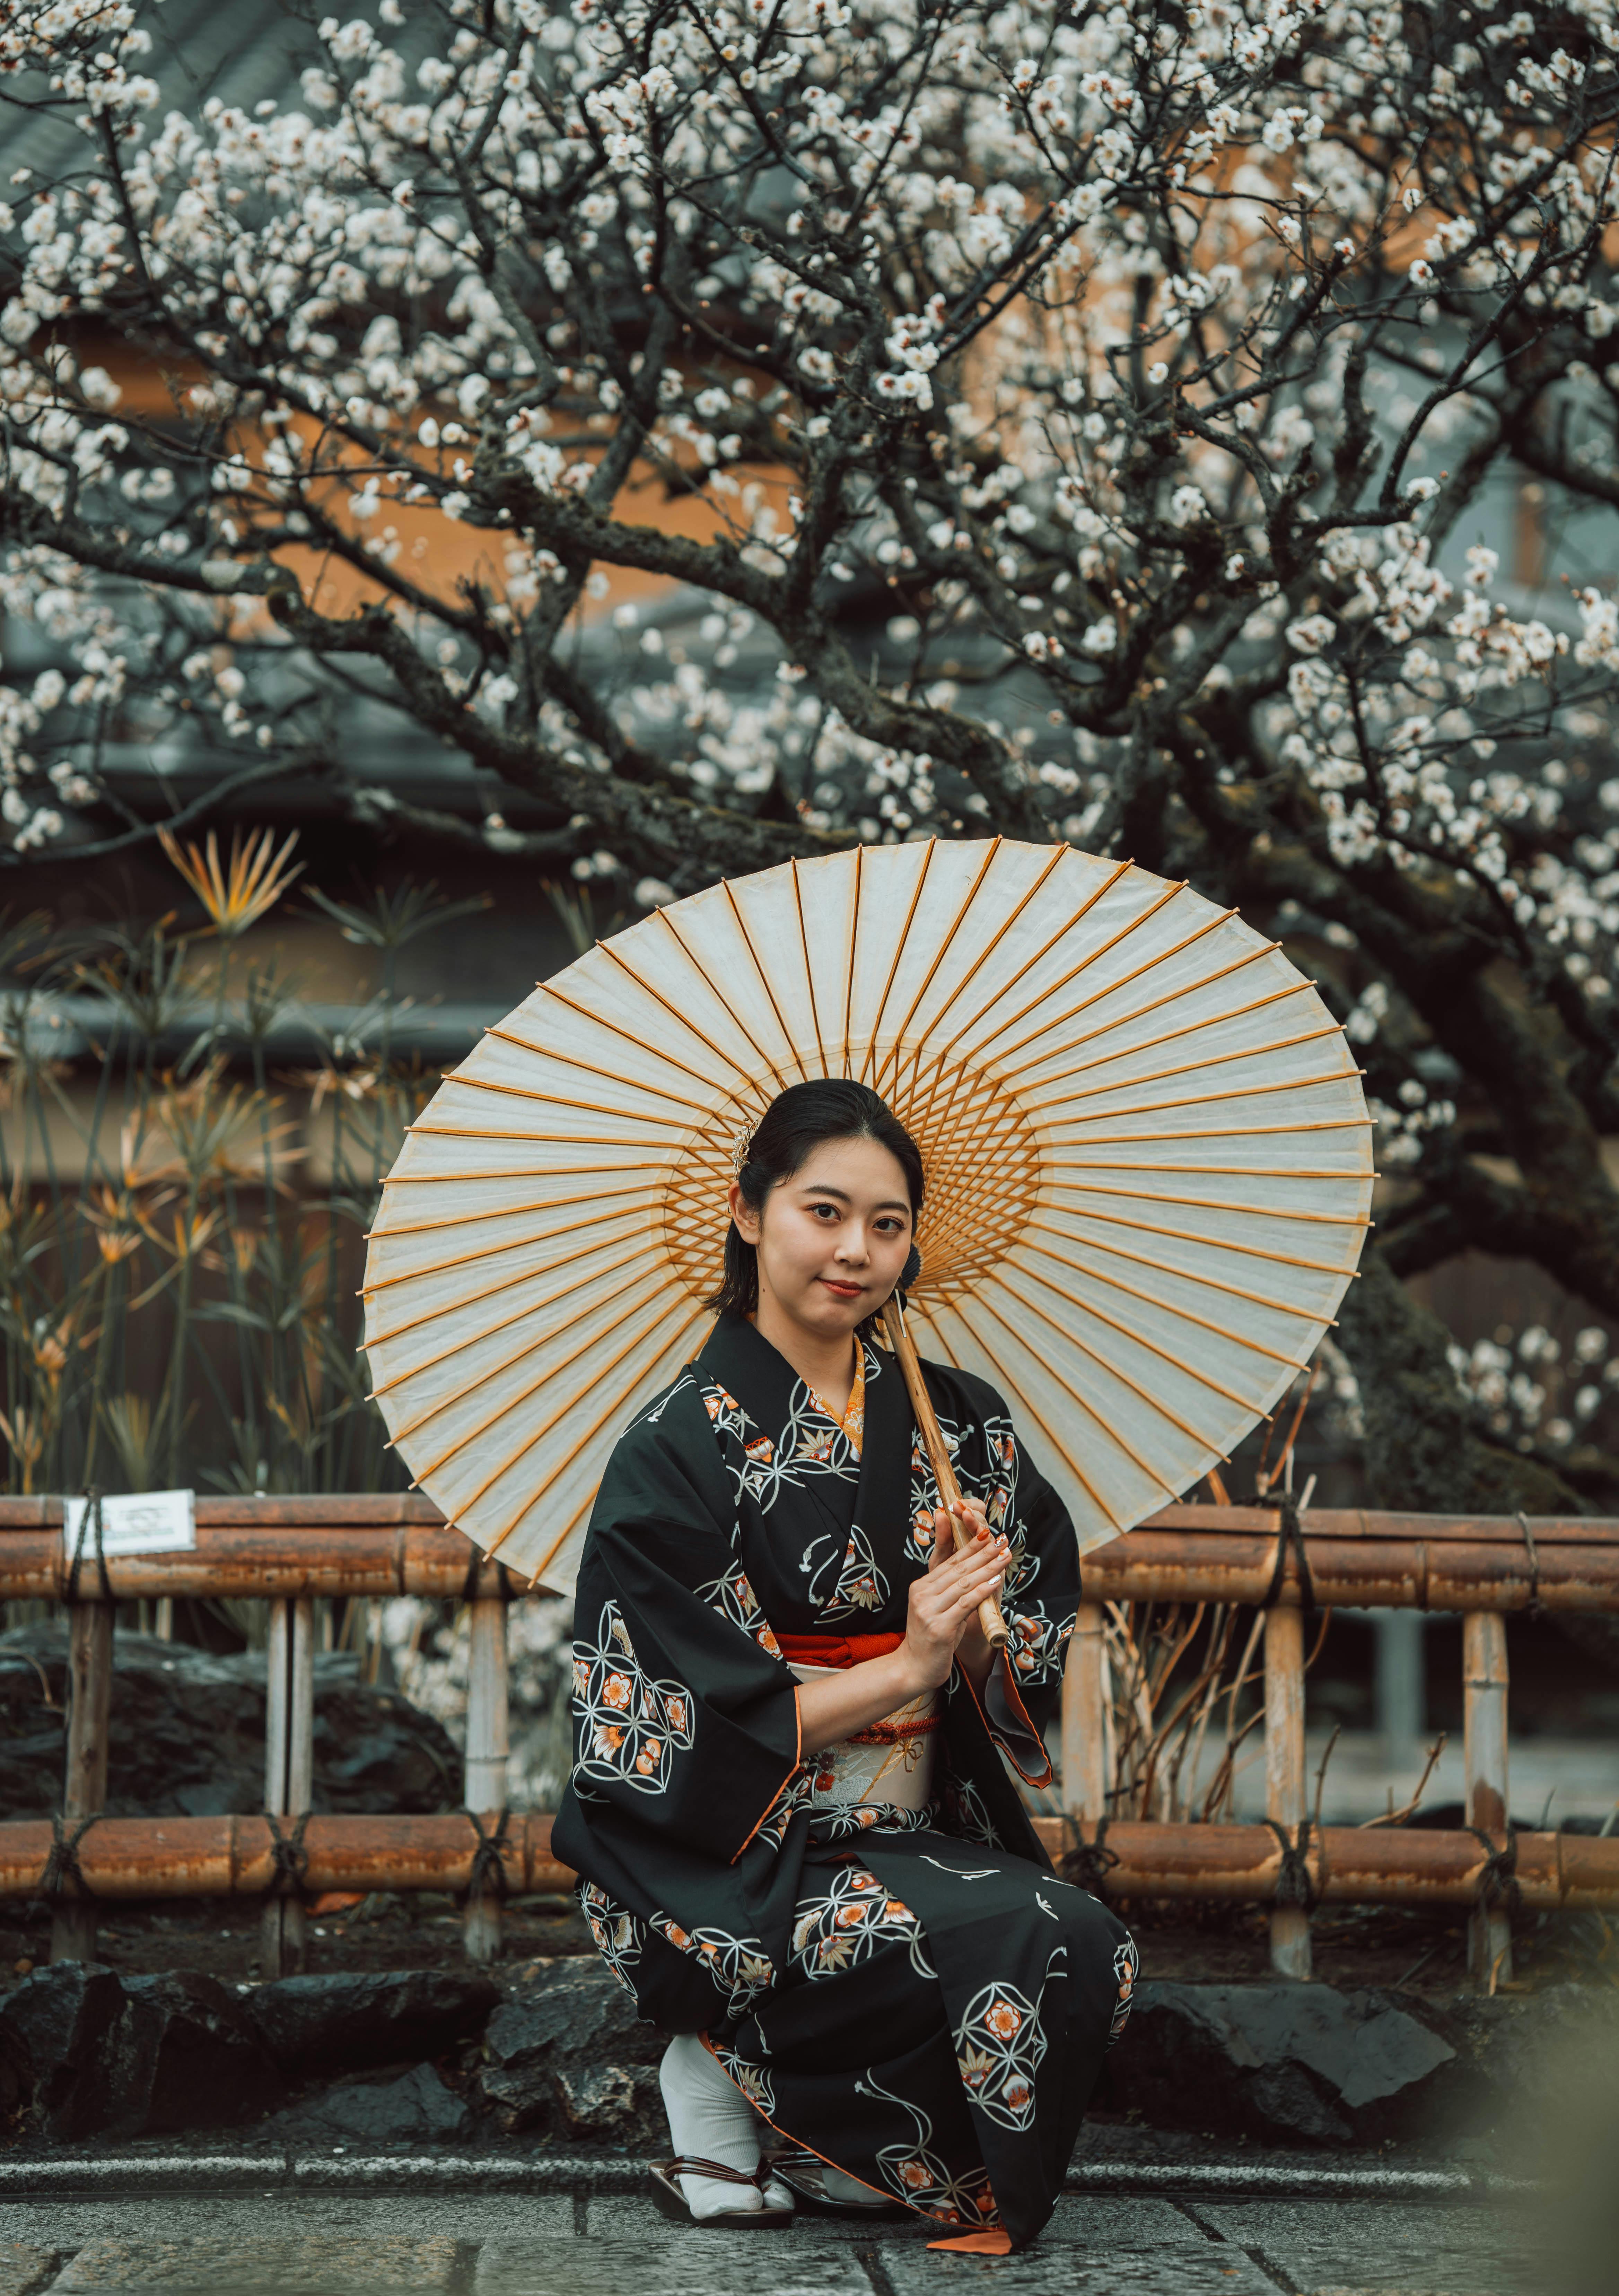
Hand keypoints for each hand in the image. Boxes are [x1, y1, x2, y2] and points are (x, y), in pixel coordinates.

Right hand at [899, 1501, 1008, 1692]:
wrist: (913, 1668)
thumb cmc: (931, 1638)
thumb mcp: (938, 1609)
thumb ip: (952, 1591)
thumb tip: (977, 1570)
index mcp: (920, 1586)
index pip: (949, 1561)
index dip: (970, 1546)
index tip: (988, 1533)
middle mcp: (921, 1594)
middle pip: (958, 1568)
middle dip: (983, 1552)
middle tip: (1002, 1540)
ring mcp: (929, 1610)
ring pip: (964, 1583)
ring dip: (988, 1568)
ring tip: (1004, 1556)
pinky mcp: (939, 1627)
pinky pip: (965, 1604)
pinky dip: (982, 1590)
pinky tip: (996, 1581)